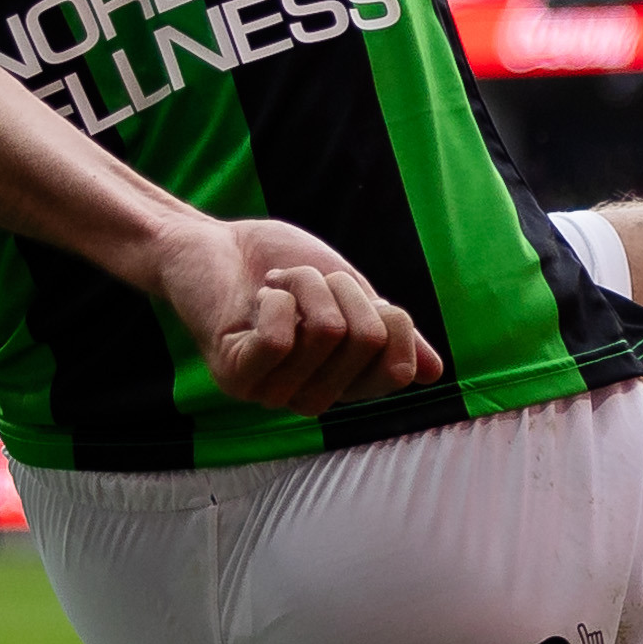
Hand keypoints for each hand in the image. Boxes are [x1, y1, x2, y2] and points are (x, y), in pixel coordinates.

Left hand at [143, 215, 446, 413]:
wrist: (208, 244)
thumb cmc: (278, 266)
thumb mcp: (348, 295)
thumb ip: (389, 333)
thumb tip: (434, 373)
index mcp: (344, 383)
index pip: (399, 369)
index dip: (393, 320)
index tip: (358, 296)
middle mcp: (311, 399)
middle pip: (365, 342)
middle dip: (341, 290)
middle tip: (304, 285)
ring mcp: (271, 394)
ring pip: (325, 332)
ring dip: (305, 286)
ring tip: (276, 286)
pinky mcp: (237, 376)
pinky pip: (283, 337)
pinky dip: (277, 298)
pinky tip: (257, 298)